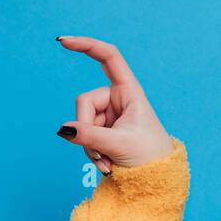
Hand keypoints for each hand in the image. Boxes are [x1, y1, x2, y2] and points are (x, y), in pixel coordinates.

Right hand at [54, 36, 175, 171]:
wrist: (157, 178)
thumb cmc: (149, 156)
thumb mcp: (118, 144)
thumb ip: (90, 136)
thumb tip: (63, 130)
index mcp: (129, 91)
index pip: (108, 57)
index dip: (86, 45)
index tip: (63, 42)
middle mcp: (117, 99)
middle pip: (84, 102)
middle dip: (85, 130)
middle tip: (99, 154)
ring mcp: (108, 115)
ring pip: (81, 123)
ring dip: (89, 147)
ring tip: (106, 163)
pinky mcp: (103, 130)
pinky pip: (84, 136)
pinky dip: (92, 152)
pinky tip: (105, 165)